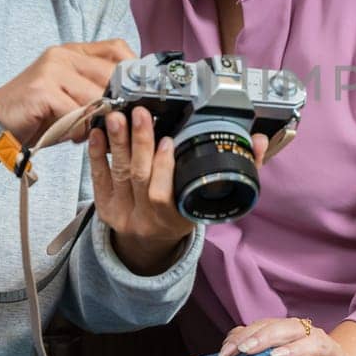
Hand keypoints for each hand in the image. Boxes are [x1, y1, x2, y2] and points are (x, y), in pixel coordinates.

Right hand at [0, 39, 133, 146]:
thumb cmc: (37, 114)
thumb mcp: (72, 99)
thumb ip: (97, 94)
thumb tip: (129, 105)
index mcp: (73, 52)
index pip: (117, 48)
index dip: (132, 70)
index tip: (136, 94)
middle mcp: (63, 55)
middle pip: (110, 73)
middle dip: (116, 103)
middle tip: (111, 122)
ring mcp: (52, 69)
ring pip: (95, 95)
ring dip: (95, 120)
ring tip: (83, 131)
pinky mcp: (42, 89)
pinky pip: (76, 112)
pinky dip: (78, 129)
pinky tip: (69, 135)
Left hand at [90, 115, 272, 273]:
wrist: (151, 242)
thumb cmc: (185, 212)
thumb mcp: (212, 199)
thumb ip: (240, 170)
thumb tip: (258, 141)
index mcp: (175, 217)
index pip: (164, 195)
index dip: (164, 168)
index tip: (169, 140)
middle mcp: (146, 219)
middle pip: (139, 178)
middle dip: (139, 143)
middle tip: (140, 113)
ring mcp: (123, 213)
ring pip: (119, 174)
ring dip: (118, 143)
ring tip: (118, 116)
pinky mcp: (105, 207)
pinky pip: (98, 179)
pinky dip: (97, 155)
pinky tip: (98, 133)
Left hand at [218, 316, 355, 355]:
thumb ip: (253, 347)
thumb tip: (228, 346)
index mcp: (291, 329)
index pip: (265, 325)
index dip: (244, 336)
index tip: (224, 354)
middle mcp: (311, 335)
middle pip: (289, 329)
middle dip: (266, 337)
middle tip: (246, 350)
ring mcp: (330, 353)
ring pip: (316, 344)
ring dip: (296, 350)